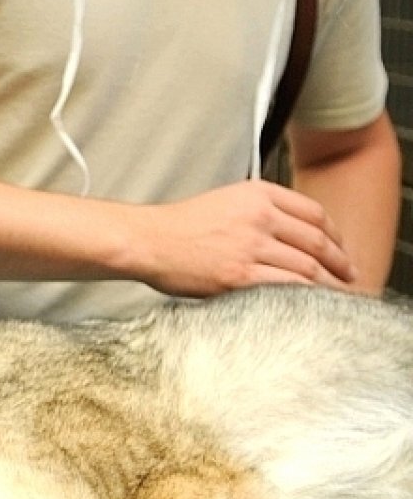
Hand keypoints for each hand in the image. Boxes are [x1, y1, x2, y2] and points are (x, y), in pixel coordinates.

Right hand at [133, 180, 356, 296]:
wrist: (147, 241)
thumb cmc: (178, 227)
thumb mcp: (224, 201)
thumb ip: (257, 210)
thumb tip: (286, 234)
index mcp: (258, 194)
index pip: (314, 213)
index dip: (335, 234)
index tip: (341, 249)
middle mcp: (260, 216)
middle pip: (317, 241)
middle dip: (341, 261)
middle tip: (350, 275)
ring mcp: (251, 246)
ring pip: (307, 266)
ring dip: (328, 283)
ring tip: (337, 294)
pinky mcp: (240, 276)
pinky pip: (287, 286)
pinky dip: (306, 296)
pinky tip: (312, 303)